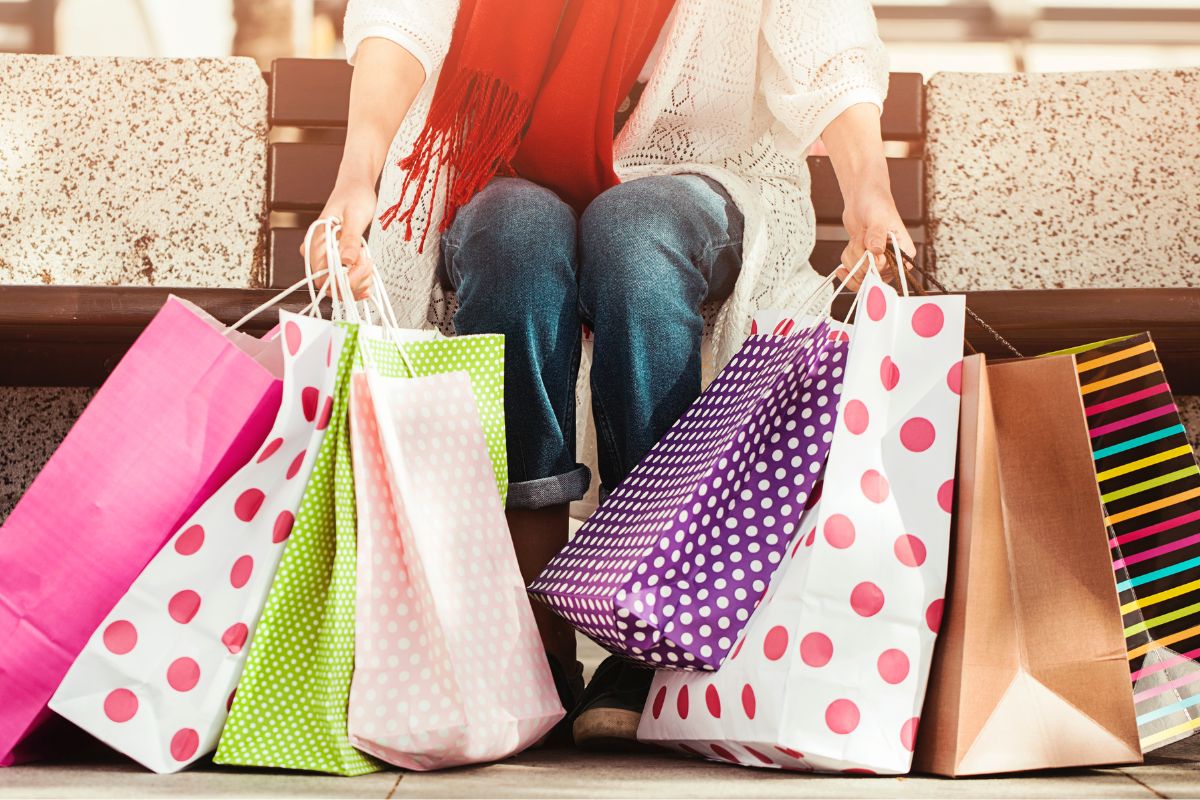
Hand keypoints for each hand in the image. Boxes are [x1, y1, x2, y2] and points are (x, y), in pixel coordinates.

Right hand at [302, 179, 377, 300]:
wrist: (355, 187)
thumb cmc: (354, 196)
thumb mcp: (355, 216)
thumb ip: (350, 239)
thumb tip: (347, 260)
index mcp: (315, 241)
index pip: (322, 276)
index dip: (343, 280)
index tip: (360, 265)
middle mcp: (316, 252)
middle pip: (330, 285)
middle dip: (353, 281)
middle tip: (367, 261)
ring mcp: (325, 257)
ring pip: (339, 285)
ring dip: (358, 280)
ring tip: (367, 259)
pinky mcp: (335, 259)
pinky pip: (344, 279)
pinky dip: (359, 279)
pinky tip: (366, 268)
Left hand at [835, 183, 914, 290]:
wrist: (863, 198)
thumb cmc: (876, 203)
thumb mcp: (877, 218)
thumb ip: (876, 235)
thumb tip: (876, 250)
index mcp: (904, 253)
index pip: (888, 270)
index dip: (873, 261)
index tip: (868, 247)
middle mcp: (894, 262)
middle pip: (871, 275)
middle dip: (859, 257)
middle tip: (861, 237)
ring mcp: (879, 263)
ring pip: (859, 276)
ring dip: (851, 257)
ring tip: (857, 238)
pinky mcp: (866, 263)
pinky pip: (853, 274)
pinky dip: (846, 263)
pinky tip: (847, 251)